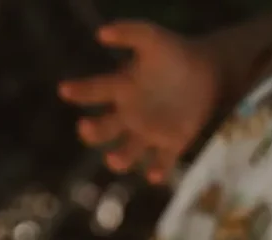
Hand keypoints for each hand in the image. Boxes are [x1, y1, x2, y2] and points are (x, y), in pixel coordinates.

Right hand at [58, 21, 220, 182]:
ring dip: (119, 159)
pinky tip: (153, 174)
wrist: (207, 73)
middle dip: (94, 131)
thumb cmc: (175, 53)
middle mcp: (131, 115)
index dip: (80, 91)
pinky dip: (157, 171)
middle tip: (85, 128)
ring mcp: (150, 132)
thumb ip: (129, 32)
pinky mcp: (172, 144)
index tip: (64, 90)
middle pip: (105, 130)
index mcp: (123, 89)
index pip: (96, 91)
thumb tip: (101, 33)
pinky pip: (162, 162)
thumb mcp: (152, 37)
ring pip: (128, 152)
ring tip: (112, 159)